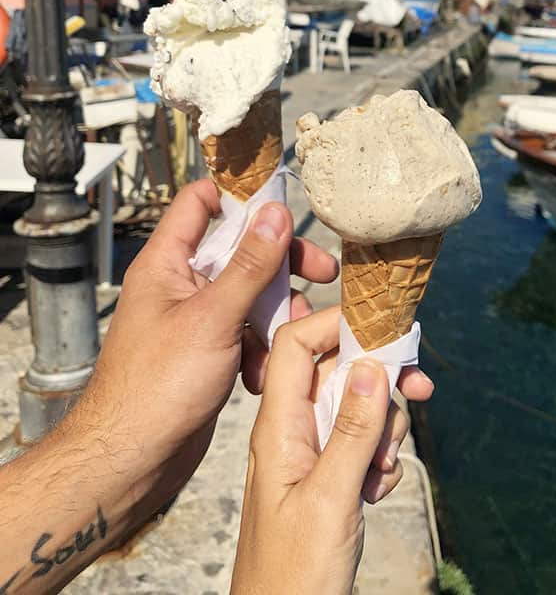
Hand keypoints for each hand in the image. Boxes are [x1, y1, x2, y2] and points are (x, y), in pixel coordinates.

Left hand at [74, 179, 336, 523]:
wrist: (131, 461)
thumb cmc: (154, 389)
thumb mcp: (212, 318)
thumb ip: (249, 264)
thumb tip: (276, 213)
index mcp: (166, 263)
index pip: (200, 201)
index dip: (240, 194)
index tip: (284, 201)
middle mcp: (180, 285)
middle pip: (239, 250)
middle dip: (281, 262)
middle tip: (322, 271)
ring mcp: (194, 320)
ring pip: (249, 294)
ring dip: (276, 312)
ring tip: (294, 335)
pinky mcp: (207, 352)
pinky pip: (246, 332)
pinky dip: (262, 347)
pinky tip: (263, 374)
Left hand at [231, 307, 432, 594]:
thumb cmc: (292, 576)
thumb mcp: (329, 499)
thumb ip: (352, 430)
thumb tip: (371, 364)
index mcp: (277, 427)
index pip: (296, 345)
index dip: (336, 325)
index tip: (383, 327)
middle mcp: (290, 432)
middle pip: (337, 373)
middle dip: (379, 381)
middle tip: (419, 392)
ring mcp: (308, 456)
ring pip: (355, 409)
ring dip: (383, 428)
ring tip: (383, 467)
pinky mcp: (326, 480)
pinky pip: (360, 446)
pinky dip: (378, 460)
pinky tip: (377, 491)